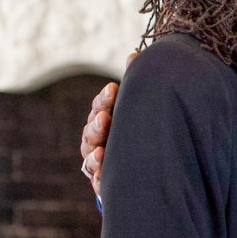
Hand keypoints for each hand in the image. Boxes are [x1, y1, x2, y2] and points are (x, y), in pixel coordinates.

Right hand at [80, 52, 135, 196]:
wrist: (146, 168)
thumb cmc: (137, 131)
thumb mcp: (137, 109)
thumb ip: (135, 85)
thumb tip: (134, 54)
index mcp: (105, 121)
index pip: (100, 108)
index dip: (104, 100)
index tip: (112, 89)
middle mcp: (97, 142)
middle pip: (91, 133)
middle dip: (97, 125)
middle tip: (105, 118)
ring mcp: (98, 164)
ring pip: (90, 158)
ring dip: (94, 154)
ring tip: (101, 152)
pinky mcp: (105, 183)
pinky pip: (98, 183)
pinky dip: (99, 179)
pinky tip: (103, 176)